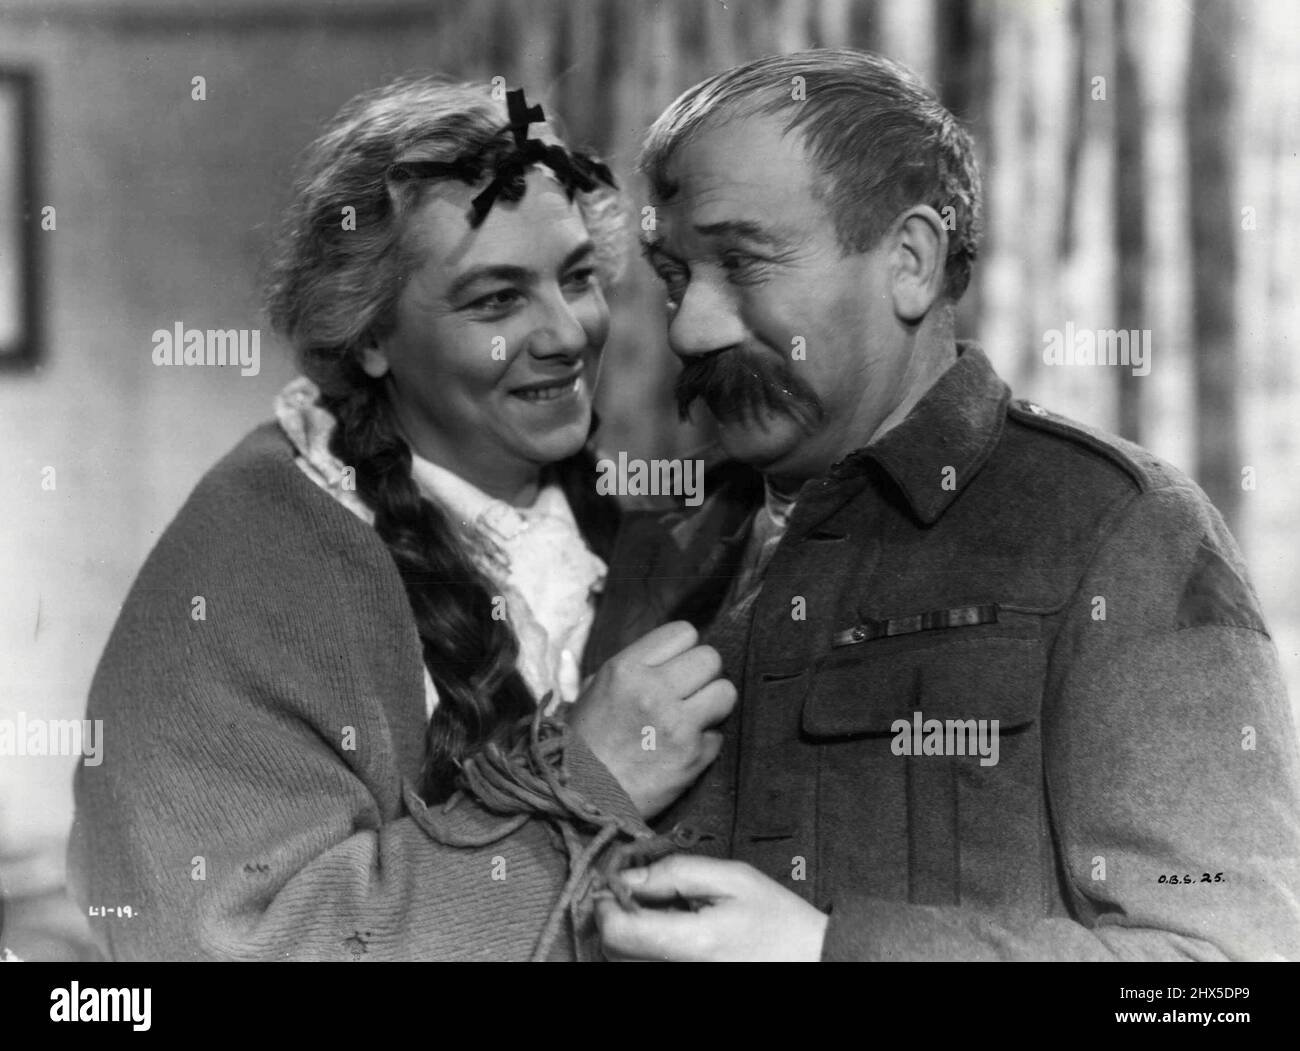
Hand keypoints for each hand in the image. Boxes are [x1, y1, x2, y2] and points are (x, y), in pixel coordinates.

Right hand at [567, 621, 734, 817]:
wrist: (582, 799)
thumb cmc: (584, 744)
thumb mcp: (593, 692)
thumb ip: (632, 669)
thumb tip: (667, 656)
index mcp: (625, 668)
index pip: (683, 632)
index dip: (683, 649)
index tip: (676, 666)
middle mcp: (653, 690)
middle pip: (711, 657)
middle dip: (703, 675)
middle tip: (689, 693)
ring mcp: (676, 724)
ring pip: (726, 691)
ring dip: (713, 704)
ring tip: (694, 718)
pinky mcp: (693, 756)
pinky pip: (718, 734)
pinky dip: (705, 743)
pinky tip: (683, 751)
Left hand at [595, 855, 828, 961]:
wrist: (810, 960)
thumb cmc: (777, 917)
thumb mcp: (733, 877)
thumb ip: (675, 873)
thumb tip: (626, 877)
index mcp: (694, 942)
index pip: (619, 932)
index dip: (605, 905)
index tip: (613, 885)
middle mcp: (681, 973)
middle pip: (614, 952)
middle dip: (614, 918)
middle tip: (633, 892)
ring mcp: (683, 983)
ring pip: (626, 963)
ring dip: (628, 935)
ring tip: (656, 912)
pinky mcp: (686, 986)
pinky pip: (647, 969)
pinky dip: (645, 950)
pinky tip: (668, 932)